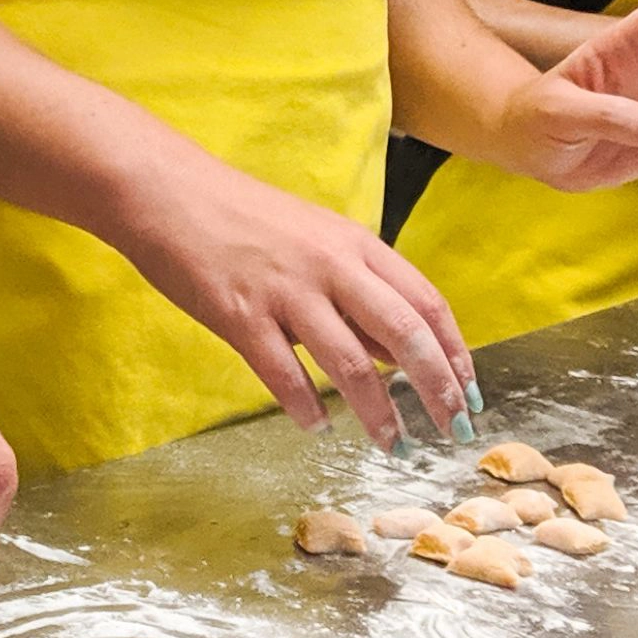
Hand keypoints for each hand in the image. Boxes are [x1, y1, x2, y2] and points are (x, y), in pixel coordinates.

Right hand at [110, 149, 473, 445]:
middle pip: (404, 334)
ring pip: (351, 364)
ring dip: (378, 413)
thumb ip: (357, 291)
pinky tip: (317, 427)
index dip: (455, 352)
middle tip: (453, 428)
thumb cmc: (243, 217)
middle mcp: (330, 266)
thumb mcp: (316, 239)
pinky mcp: (241, 315)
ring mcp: (286, 292)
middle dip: (437, 389)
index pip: (426, 302)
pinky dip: (306, 408)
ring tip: (392, 445)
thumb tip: (395, 352)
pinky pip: (284, 375)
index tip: (469, 391)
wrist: (168, 192)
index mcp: (355, 244)